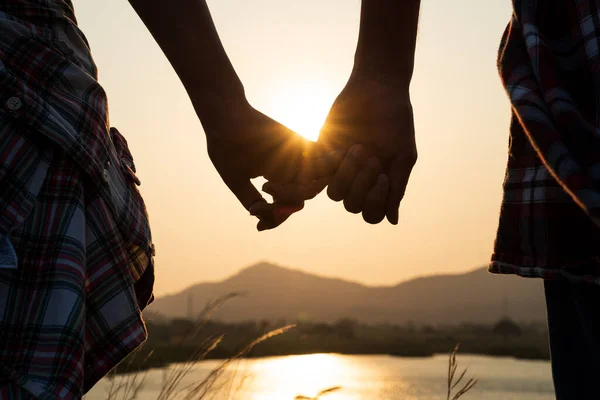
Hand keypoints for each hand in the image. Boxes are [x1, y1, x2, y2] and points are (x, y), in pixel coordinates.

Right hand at [194, 95, 330, 229]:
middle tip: (261, 206)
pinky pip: (320, 164)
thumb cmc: (226, 147)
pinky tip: (275, 181)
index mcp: (275, 178)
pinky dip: (316, 175)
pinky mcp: (301, 145)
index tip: (260, 228)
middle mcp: (288, 169)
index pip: (285, 205)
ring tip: (266, 186)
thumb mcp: (236, 180)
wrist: (225, 119)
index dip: (276, 219)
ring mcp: (295, 158)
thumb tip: (260, 218)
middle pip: (300, 199)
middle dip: (283, 211)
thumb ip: (250, 198)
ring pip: (310, 187)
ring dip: (293, 195)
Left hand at [316, 75, 416, 223]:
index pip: (371, 214)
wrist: (377, 88)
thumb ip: (398, 186)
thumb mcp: (403, 154)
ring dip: (346, 175)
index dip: (375, 203)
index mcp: (379, 185)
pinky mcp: (321, 153)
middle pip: (351, 206)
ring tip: (358, 147)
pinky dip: (326, 165)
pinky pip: (314, 173)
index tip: (383, 178)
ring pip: (334, 194)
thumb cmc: (396, 119)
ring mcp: (338, 169)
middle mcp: (357, 181)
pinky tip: (339, 148)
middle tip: (371, 156)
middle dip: (361, 184)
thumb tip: (393, 221)